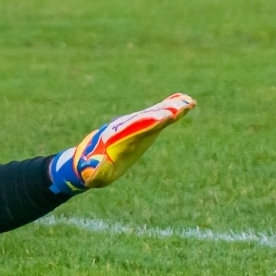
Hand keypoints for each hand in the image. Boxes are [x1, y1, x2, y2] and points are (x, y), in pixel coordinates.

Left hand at [48, 93, 194, 193]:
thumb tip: (89, 173)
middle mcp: (128, 128)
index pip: (138, 129)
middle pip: (149, 118)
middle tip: (182, 106)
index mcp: (119, 138)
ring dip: (171, 108)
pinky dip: (169, 108)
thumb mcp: (92, 174)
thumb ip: (95, 172)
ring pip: (155, 114)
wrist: (87, 160)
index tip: (166, 116)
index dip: (152, 123)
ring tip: (188, 102)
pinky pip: (156, 116)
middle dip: (164, 113)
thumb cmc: (91, 170)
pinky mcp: (141, 128)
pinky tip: (184, 101)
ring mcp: (135, 126)